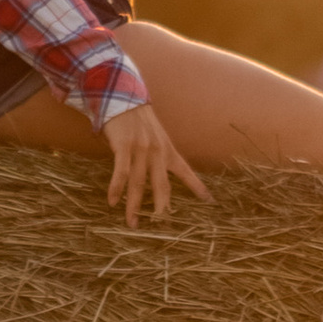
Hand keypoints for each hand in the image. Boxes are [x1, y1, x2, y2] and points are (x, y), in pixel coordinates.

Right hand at [103, 97, 211, 230]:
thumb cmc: (137, 119)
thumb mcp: (155, 136)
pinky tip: (113, 201)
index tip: (210, 201)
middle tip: (160, 226)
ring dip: (134, 206)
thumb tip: (156, 176)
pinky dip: (116, 188)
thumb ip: (158, 154)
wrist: (123, 96)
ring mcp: (140, 149)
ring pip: (138, 183)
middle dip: (160, 208)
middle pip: (161, 186)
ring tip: (132, 223)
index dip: (197, 187)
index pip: (186, 172)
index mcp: (167, 149)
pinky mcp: (123, 145)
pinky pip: (120, 171)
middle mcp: (157, 151)